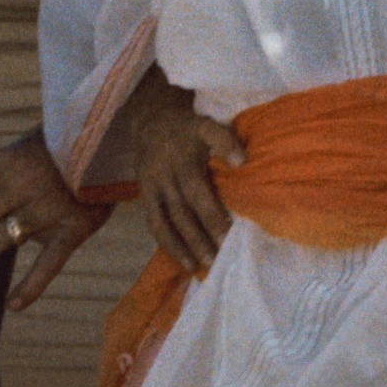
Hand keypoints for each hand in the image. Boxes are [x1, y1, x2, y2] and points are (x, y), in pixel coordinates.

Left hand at [0, 132, 109, 309]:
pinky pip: (47, 265)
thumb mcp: (24, 144)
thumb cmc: (58, 146)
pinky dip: (31, 287)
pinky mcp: (69, 232)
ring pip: (2, 240)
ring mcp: (44, 213)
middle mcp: (21, 189)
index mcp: (6, 164)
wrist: (110, 145)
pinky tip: (14, 305)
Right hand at [119, 74, 245, 274]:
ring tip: (201, 266)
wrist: (151, 120)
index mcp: (182, 159)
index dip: (211, 212)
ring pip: (166, 222)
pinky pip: (154, 224)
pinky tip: (184, 261)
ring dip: (183, 246)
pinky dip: (168, 244)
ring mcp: (152, 188)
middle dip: (200, 236)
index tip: (229, 233)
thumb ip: (224, 140)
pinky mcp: (144, 196)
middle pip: (182, 211)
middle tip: (218, 258)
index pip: (196, 190)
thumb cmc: (187, 128)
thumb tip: (242, 162)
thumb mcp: (206, 125)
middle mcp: (164, 175)